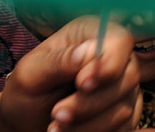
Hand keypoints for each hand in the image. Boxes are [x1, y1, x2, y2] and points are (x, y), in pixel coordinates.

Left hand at [0, 16, 141, 131]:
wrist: (27, 120)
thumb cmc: (28, 89)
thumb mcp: (32, 72)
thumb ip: (59, 61)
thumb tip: (89, 51)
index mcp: (92, 33)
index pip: (120, 40)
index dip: (109, 62)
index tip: (82, 84)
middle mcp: (114, 55)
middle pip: (127, 76)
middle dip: (91, 102)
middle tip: (57, 114)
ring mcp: (123, 84)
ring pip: (125, 106)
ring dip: (90, 123)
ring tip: (57, 126)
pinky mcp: (125, 109)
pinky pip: (125, 126)